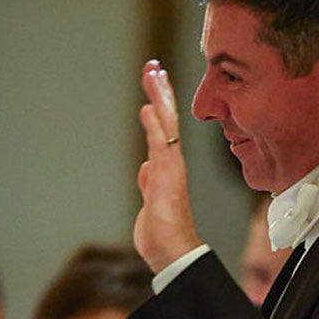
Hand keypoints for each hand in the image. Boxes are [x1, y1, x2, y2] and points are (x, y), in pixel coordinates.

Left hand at [133, 60, 201, 272]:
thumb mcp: (150, 200)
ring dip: (158, 99)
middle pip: (166, 118)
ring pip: (166, 126)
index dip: (158, 101)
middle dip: (160, 91)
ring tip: (153, 75)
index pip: (163, 125)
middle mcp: (171, 162)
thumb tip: (146, 168)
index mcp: (167, 165)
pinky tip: (148, 108)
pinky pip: (160, 147)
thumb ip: (149, 181)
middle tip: (153, 66)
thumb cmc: (163, 230)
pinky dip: (155, 126)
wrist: (172, 252)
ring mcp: (170, 169)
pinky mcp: (166, 179)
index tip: (154, 78)